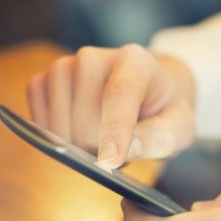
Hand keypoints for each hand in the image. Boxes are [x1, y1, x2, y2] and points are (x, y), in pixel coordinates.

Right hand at [27, 44, 195, 167]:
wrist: (144, 92)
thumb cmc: (163, 111)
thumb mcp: (180, 128)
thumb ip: (162, 139)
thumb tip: (125, 151)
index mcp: (134, 62)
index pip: (118, 96)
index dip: (113, 131)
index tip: (109, 162)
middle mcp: (93, 57)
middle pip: (85, 123)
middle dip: (101, 150)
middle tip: (121, 147)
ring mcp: (63, 67)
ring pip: (59, 128)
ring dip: (80, 148)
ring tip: (103, 138)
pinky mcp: (42, 82)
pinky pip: (39, 124)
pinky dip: (57, 140)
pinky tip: (79, 133)